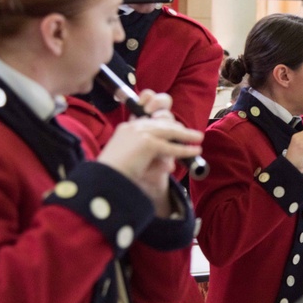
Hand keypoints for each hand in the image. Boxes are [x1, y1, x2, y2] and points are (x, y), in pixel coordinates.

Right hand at [97, 91, 202, 214]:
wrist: (104, 181)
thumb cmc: (115, 177)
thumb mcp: (135, 165)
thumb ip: (151, 161)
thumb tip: (169, 165)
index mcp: (126, 129)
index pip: (150, 122)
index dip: (165, 125)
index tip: (177, 129)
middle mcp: (132, 127)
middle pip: (161, 122)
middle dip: (177, 128)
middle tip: (191, 134)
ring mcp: (140, 133)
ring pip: (169, 131)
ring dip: (185, 135)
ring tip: (198, 138)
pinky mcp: (147, 143)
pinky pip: (170, 146)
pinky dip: (185, 149)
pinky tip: (195, 151)